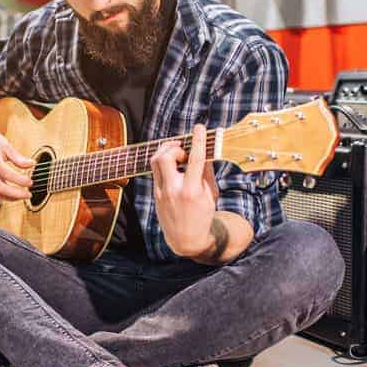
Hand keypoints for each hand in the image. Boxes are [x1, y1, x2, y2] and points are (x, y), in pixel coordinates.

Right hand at [0, 117, 33, 202]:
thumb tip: (31, 164)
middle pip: (1, 188)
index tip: (30, 182)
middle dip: (17, 194)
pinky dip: (5, 196)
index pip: (7, 174)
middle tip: (29, 194)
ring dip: (11, 198)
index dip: (20, 180)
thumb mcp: (6, 145)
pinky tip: (14, 194)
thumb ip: (18, 158)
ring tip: (23, 195)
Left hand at [150, 124, 220, 257]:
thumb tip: (204, 151)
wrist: (186, 239)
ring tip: (178, 155)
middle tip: (184, 151)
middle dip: (174, 147)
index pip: (195, 159)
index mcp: (192, 190)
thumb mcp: (211, 194)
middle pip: (166, 156)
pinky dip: (164, 164)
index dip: (197, 140)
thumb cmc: (203, 215)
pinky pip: (156, 171)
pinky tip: (174, 167)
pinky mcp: (155, 194)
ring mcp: (161, 192)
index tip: (199, 127)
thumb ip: (206, 172)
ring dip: (166, 152)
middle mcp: (174, 190)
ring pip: (155, 161)